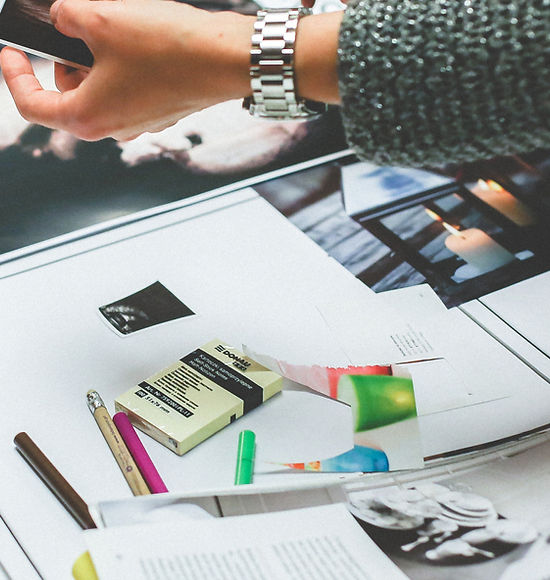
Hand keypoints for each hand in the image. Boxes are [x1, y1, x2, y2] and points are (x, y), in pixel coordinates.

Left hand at [0, 0, 252, 139]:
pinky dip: (120, 70)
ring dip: (95, 65)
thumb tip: (60, 18)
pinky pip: (127, 93)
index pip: (32, 105)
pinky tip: (136, 47)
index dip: (13, 74)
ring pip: (99, 95)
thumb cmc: (168, 48)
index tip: (12, 51)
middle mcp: (113, 130)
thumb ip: (62, 15)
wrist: (224, 58)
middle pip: (68, 99)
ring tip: (112, 35)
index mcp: (88, 118)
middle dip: (64, 64)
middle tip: (74, 32)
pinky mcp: (159, 114)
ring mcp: (139, 124)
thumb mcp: (99, 16)